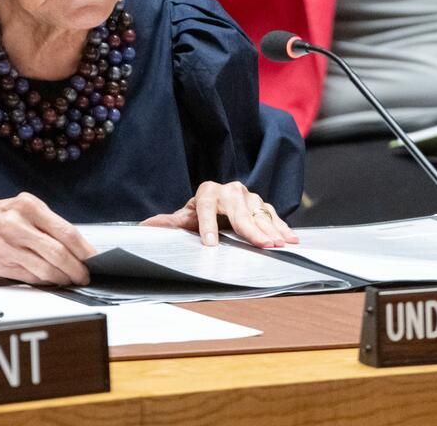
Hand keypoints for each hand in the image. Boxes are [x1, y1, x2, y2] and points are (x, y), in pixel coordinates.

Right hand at [0, 194, 94, 285]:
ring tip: (70, 280)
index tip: (95, 259)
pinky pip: (29, 276)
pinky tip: (50, 281)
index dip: (85, 250)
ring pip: (46, 268)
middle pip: (59, 252)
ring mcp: (7, 245)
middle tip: (84, 276)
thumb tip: (75, 246)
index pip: (67, 232)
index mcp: (28, 206)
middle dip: (76, 269)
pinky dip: (44, 281)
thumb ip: (44, 224)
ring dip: (62, 278)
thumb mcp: (17, 209)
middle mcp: (18, 223)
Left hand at [141, 181, 298, 248]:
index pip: (206, 207)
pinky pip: (273, 216)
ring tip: (280, 244)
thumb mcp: (185, 217)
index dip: (207, 225)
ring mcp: (248, 197)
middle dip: (251, 229)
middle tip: (262, 244)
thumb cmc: (200, 212)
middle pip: (240, 211)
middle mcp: (230, 191)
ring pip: (259, 213)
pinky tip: (291, 239)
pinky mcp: (261, 204)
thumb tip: (145, 227)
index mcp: (208, 192)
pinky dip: (282, 228)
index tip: (210, 244)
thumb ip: (169, 222)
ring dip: (271, 230)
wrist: (218, 201)